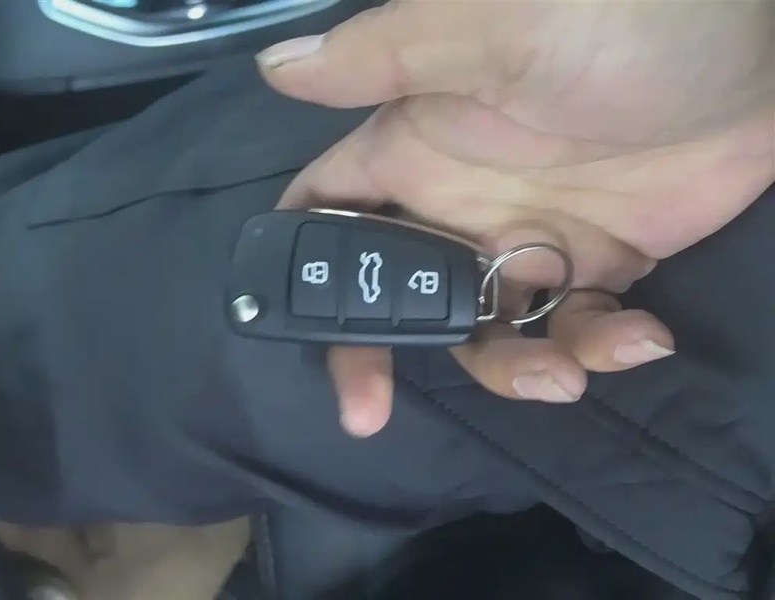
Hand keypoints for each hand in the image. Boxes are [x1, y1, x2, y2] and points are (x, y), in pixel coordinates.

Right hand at [258, 0, 774, 436]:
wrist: (758, 51)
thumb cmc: (614, 23)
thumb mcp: (492, 28)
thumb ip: (385, 58)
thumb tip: (278, 67)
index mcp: (415, 151)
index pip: (329, 218)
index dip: (299, 274)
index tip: (282, 329)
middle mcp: (458, 207)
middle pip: (392, 299)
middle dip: (378, 354)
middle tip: (371, 413)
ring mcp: (526, 243)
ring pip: (483, 334)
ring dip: (512, 370)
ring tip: (563, 376)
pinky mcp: (596, 268)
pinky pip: (574, 332)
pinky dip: (601, 350)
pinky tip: (642, 336)